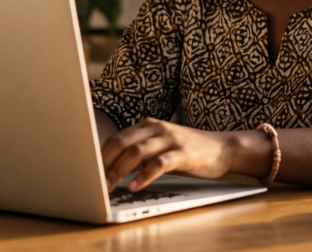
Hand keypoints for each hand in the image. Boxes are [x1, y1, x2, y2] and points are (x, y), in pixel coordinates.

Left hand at [101, 117, 239, 191]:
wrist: (222, 148)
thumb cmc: (187, 151)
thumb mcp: (159, 147)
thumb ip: (139, 153)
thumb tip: (111, 169)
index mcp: (147, 125)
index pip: (116, 138)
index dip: (100, 156)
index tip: (88, 172)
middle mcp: (156, 128)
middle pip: (121, 142)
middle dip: (105, 164)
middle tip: (94, 182)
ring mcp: (170, 139)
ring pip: (136, 152)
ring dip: (119, 171)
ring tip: (109, 186)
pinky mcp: (183, 153)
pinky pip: (159, 164)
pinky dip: (144, 176)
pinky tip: (135, 186)